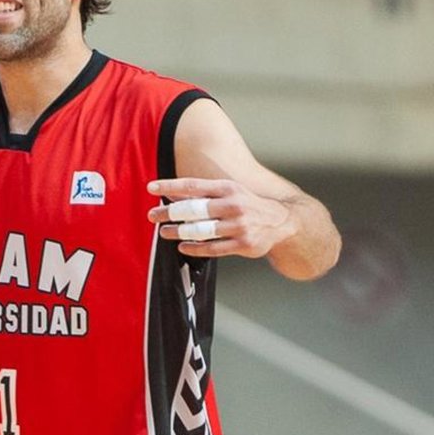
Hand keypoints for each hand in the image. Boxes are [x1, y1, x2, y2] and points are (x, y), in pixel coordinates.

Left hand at [147, 177, 296, 260]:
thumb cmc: (248, 205)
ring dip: (179, 232)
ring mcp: (238, 225)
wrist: (282, 222)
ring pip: (201, 230)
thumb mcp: (230, 192)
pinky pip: (212, 248)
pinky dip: (194, 248)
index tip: (151, 188)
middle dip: (170, 213)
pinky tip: (183, 246)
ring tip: (165, 232)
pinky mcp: (243, 244)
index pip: (194, 185)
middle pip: (194, 209)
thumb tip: (172, 195)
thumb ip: (203, 194)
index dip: (171, 186)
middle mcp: (233, 205)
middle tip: (153, 216)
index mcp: (228, 188)